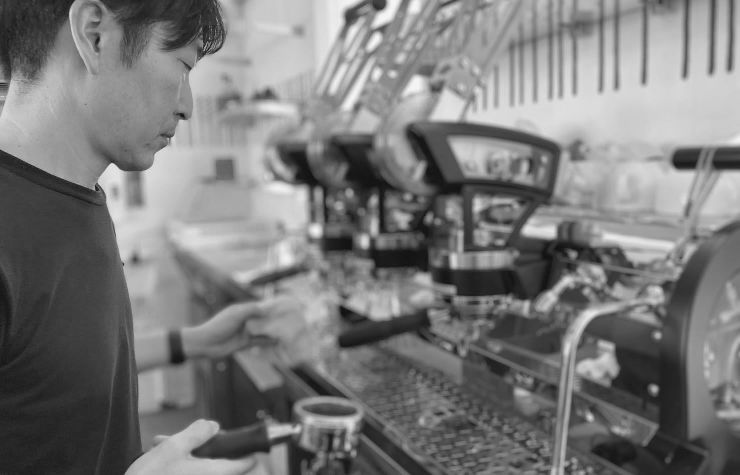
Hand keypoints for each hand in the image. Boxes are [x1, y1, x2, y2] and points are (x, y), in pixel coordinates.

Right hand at [126, 419, 254, 474]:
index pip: (245, 464)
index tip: (246, 444)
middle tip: (183, 439)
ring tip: (161, 445)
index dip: (247, 451)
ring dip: (185, 454)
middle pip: (220, 463)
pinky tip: (159, 456)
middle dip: (203, 447)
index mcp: (213, 472)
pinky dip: (178, 464)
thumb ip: (197, 433)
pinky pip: (189, 473)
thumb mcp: (173, 447)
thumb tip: (214, 426)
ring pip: (201, 467)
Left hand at [182, 296, 304, 359]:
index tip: (283, 306)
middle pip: (262, 319)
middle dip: (273, 320)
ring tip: (286, 331)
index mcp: (242, 311)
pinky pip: (259, 342)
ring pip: (262, 331)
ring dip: (272, 331)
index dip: (270, 307)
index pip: (260, 307)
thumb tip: (267, 308)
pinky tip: (277, 341)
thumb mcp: (236, 315)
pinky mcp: (245, 344)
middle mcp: (245, 321)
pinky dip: (267, 342)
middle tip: (288, 319)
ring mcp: (245, 332)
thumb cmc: (218, 326)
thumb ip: (252, 311)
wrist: (205, 344)